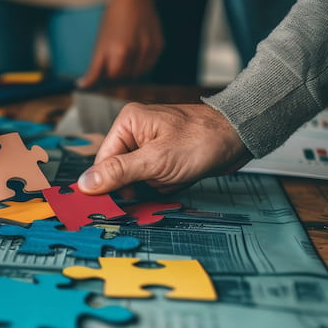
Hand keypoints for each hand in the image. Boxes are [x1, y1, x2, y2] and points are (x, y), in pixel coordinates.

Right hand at [77, 103, 250, 197]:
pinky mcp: (164, 156)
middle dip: (138, 184)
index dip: (109, 184)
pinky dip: (165, 185)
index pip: (103, 162)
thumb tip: (86, 184)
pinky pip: (153, 179)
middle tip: (157, 184)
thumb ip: (119, 172)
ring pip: (137, 179)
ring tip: (174, 176)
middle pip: (119, 172)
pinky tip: (179, 178)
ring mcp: (151, 145)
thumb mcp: (156, 161)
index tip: (113, 204)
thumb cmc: (203, 139)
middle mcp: (136, 132)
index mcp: (128, 123)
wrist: (241, 137)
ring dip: (154, 186)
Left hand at [78, 0, 163, 87]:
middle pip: (127, 75)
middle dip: (120, 69)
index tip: (106, 62)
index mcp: (120, 51)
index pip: (113, 76)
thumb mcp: (100, 43)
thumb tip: (81, 86)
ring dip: (132, 66)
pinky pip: (150, 63)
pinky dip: (142, 60)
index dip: (108, 71)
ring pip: (139, 71)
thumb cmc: (113, 18)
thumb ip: (93, 69)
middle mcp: (137, 51)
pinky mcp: (159, 45)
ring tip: (127, 49)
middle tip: (116, 53)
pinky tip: (137, 47)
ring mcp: (150, 49)